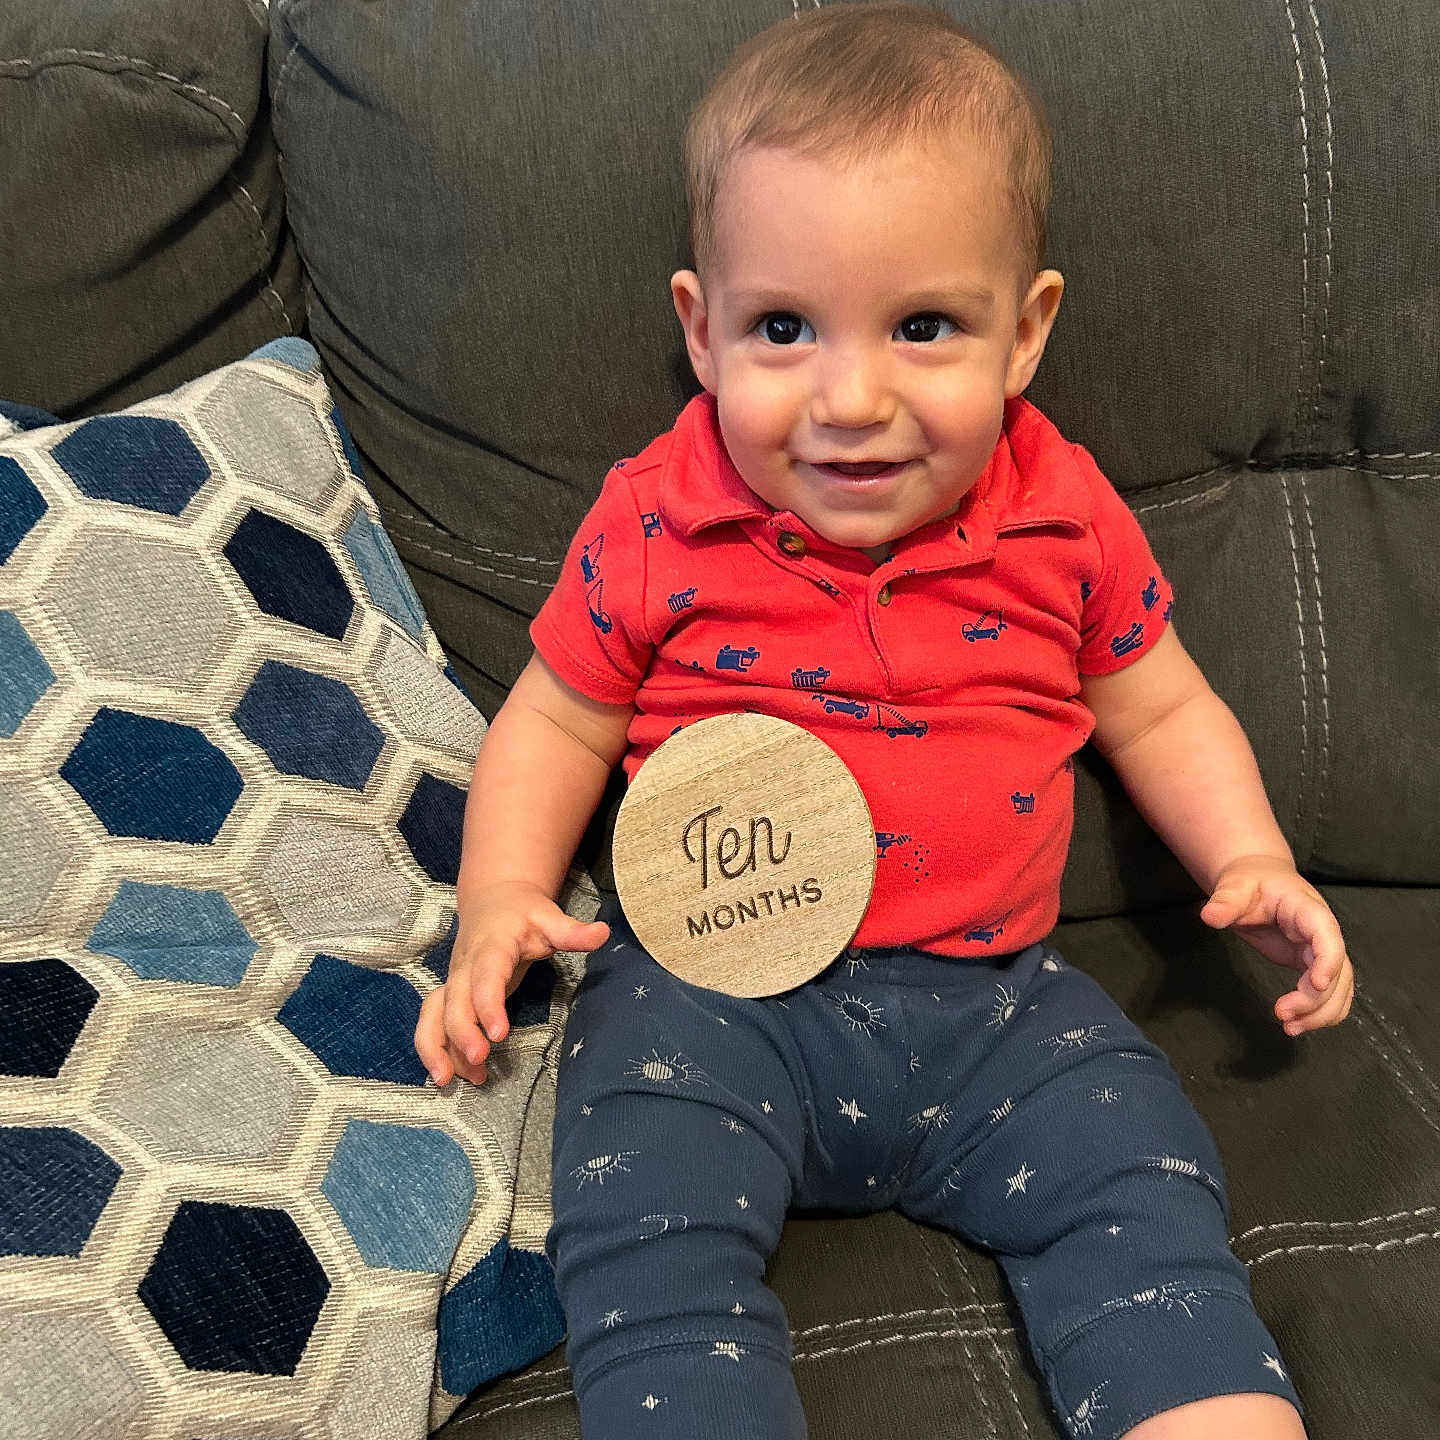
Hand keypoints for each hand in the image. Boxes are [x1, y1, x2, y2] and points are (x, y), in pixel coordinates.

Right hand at [414, 882, 609, 1085]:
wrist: (494, 900)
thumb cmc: (524, 914)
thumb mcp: (550, 918)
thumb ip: (573, 931)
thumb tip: (604, 933)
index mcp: (491, 948)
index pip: (487, 977)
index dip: (488, 1005)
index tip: (499, 1034)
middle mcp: (465, 967)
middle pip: (454, 1001)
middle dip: (461, 1032)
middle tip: (479, 1060)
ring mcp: (453, 981)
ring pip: (433, 1014)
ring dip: (435, 1047)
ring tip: (449, 1080)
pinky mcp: (449, 994)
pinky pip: (433, 1021)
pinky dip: (434, 1048)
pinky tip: (450, 1075)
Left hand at [1200, 855, 1352, 1035]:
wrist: (1258, 879)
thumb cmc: (1249, 882)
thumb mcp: (1235, 886)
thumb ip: (1225, 901)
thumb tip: (1209, 916)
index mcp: (1308, 910)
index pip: (1328, 936)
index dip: (1328, 961)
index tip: (1316, 985)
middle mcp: (1322, 932)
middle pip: (1338, 970)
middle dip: (1316, 998)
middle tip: (1283, 1015)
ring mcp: (1319, 949)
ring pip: (1339, 986)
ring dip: (1321, 1012)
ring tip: (1290, 1028)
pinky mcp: (1310, 962)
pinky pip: (1328, 991)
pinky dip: (1319, 1011)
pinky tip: (1298, 1024)